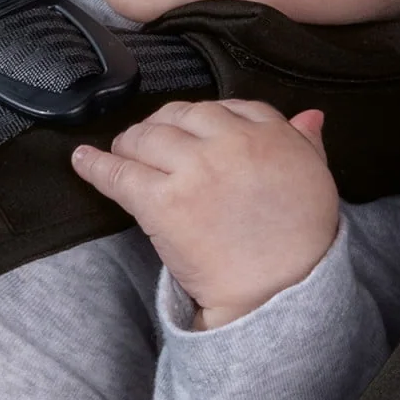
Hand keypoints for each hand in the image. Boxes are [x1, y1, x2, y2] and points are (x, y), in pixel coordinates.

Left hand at [72, 99, 337, 328]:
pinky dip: (95, 165)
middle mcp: (229, 144)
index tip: (188, 127)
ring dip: (128, 143)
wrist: (279, 292)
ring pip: (146, 138)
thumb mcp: (317, 181)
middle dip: (159, 126)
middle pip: (178, 116)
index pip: (224, 107)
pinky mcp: (163, 202)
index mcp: (270, 135)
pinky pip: (119, 174)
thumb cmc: (302, 243)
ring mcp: (194, 171)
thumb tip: (309, 116)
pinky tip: (82, 160)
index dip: (200, 117)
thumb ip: (308, 144)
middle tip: (147, 140)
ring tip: (121, 151)